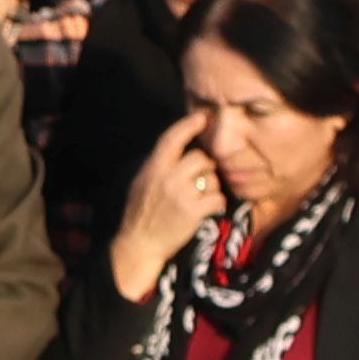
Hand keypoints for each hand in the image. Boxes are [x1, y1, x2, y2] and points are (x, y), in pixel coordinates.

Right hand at [107, 120, 224, 303]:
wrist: (140, 244)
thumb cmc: (141, 213)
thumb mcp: (142, 182)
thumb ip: (159, 166)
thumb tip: (180, 150)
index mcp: (153, 167)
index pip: (172, 138)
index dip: (189, 124)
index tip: (203, 115)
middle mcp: (167, 177)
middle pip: (201, 158)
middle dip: (207, 167)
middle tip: (202, 179)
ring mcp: (181, 194)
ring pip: (212, 178)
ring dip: (212, 187)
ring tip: (201, 198)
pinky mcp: (193, 212)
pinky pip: (218, 198)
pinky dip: (218, 204)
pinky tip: (209, 209)